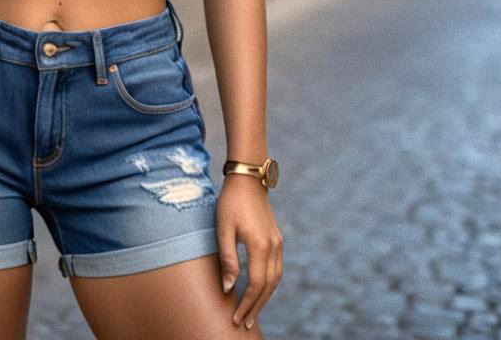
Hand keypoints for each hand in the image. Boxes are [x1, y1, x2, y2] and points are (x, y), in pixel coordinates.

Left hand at [216, 173, 282, 330]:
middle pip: (268, 286)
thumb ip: (228, 258)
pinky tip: (260, 290)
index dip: (247, 303)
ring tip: (252, 311)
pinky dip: (270, 284)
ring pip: (276, 279)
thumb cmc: (230, 201)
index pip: (256, 285)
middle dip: (257, 306)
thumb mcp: (223, 228)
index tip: (236, 317)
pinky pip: (277, 268)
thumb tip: (229, 287)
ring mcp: (278, 243)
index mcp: (259, 245)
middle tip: (245, 323)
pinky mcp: (277, 239)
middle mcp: (273, 247)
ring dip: (265, 298)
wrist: (248, 178)